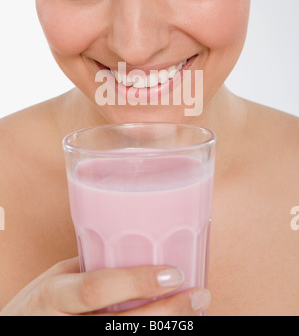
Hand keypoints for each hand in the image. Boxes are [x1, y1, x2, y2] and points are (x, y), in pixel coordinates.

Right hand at [0, 257, 210, 315]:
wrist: (14, 334)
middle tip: (200, 294)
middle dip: (168, 313)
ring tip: (198, 311)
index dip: (137, 282)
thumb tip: (134, 248)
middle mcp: (65, 326)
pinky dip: (155, 335)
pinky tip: (175, 325)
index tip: (174, 273)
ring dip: (170, 328)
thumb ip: (90, 269)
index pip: (97, 289)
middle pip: (124, 325)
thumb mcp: (54, 279)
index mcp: (55, 295)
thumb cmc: (37, 304)